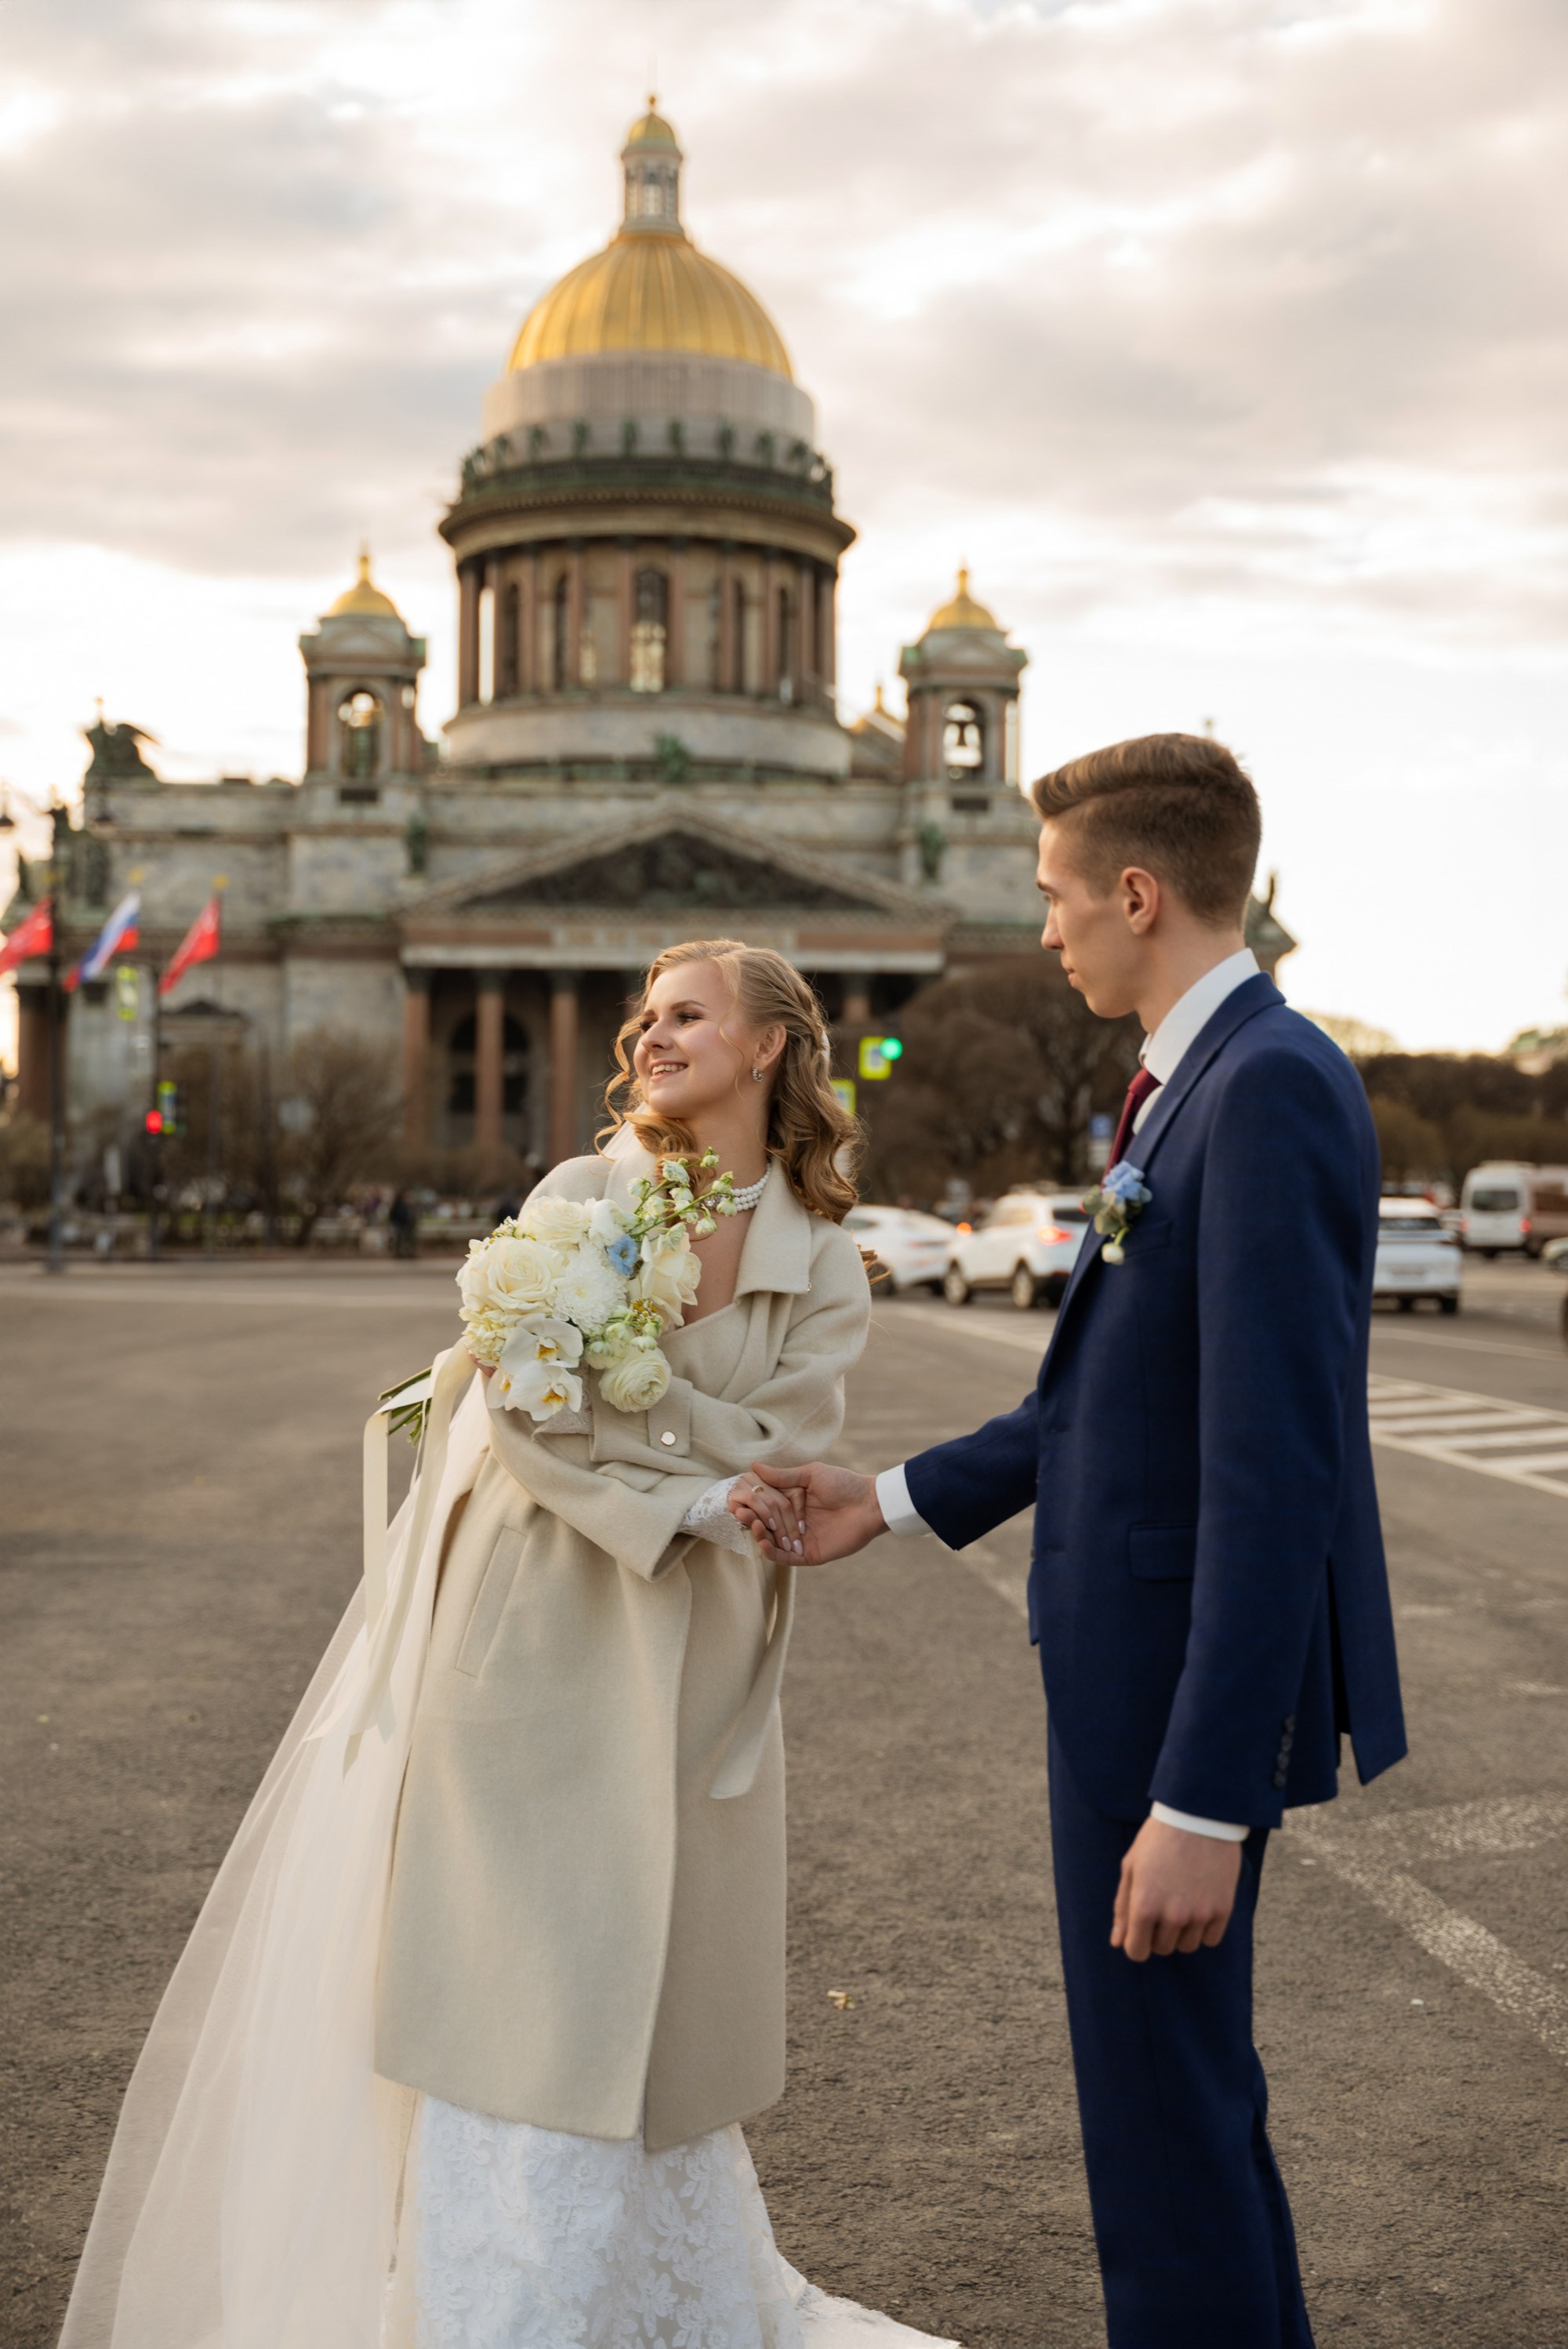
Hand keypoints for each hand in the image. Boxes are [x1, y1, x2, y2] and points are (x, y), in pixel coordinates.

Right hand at [731, 1459, 885, 1565]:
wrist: (869, 1504)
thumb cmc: (844, 1484)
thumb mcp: (810, 1475)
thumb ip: (783, 1476)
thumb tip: (754, 1466)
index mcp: (793, 1503)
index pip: (766, 1507)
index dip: (752, 1506)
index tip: (738, 1501)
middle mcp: (794, 1522)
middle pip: (766, 1526)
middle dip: (753, 1522)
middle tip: (742, 1515)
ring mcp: (801, 1540)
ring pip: (773, 1543)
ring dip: (760, 1537)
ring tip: (754, 1527)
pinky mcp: (809, 1555)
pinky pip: (786, 1558)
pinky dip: (772, 1553)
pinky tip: (764, 1542)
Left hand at [1111, 1818, 1243, 1961]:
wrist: (1198, 1816)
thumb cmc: (1158, 1838)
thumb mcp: (1131, 1867)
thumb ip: (1122, 1907)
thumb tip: (1117, 1942)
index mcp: (1144, 1905)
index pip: (1136, 1952)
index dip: (1135, 1942)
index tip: (1139, 1929)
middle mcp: (1172, 1915)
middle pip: (1162, 1949)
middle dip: (1157, 1933)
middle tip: (1162, 1903)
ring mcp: (1200, 1914)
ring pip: (1187, 1946)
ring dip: (1181, 1932)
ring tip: (1181, 1901)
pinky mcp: (1223, 1909)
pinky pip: (1211, 1940)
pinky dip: (1204, 1929)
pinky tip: (1199, 1905)